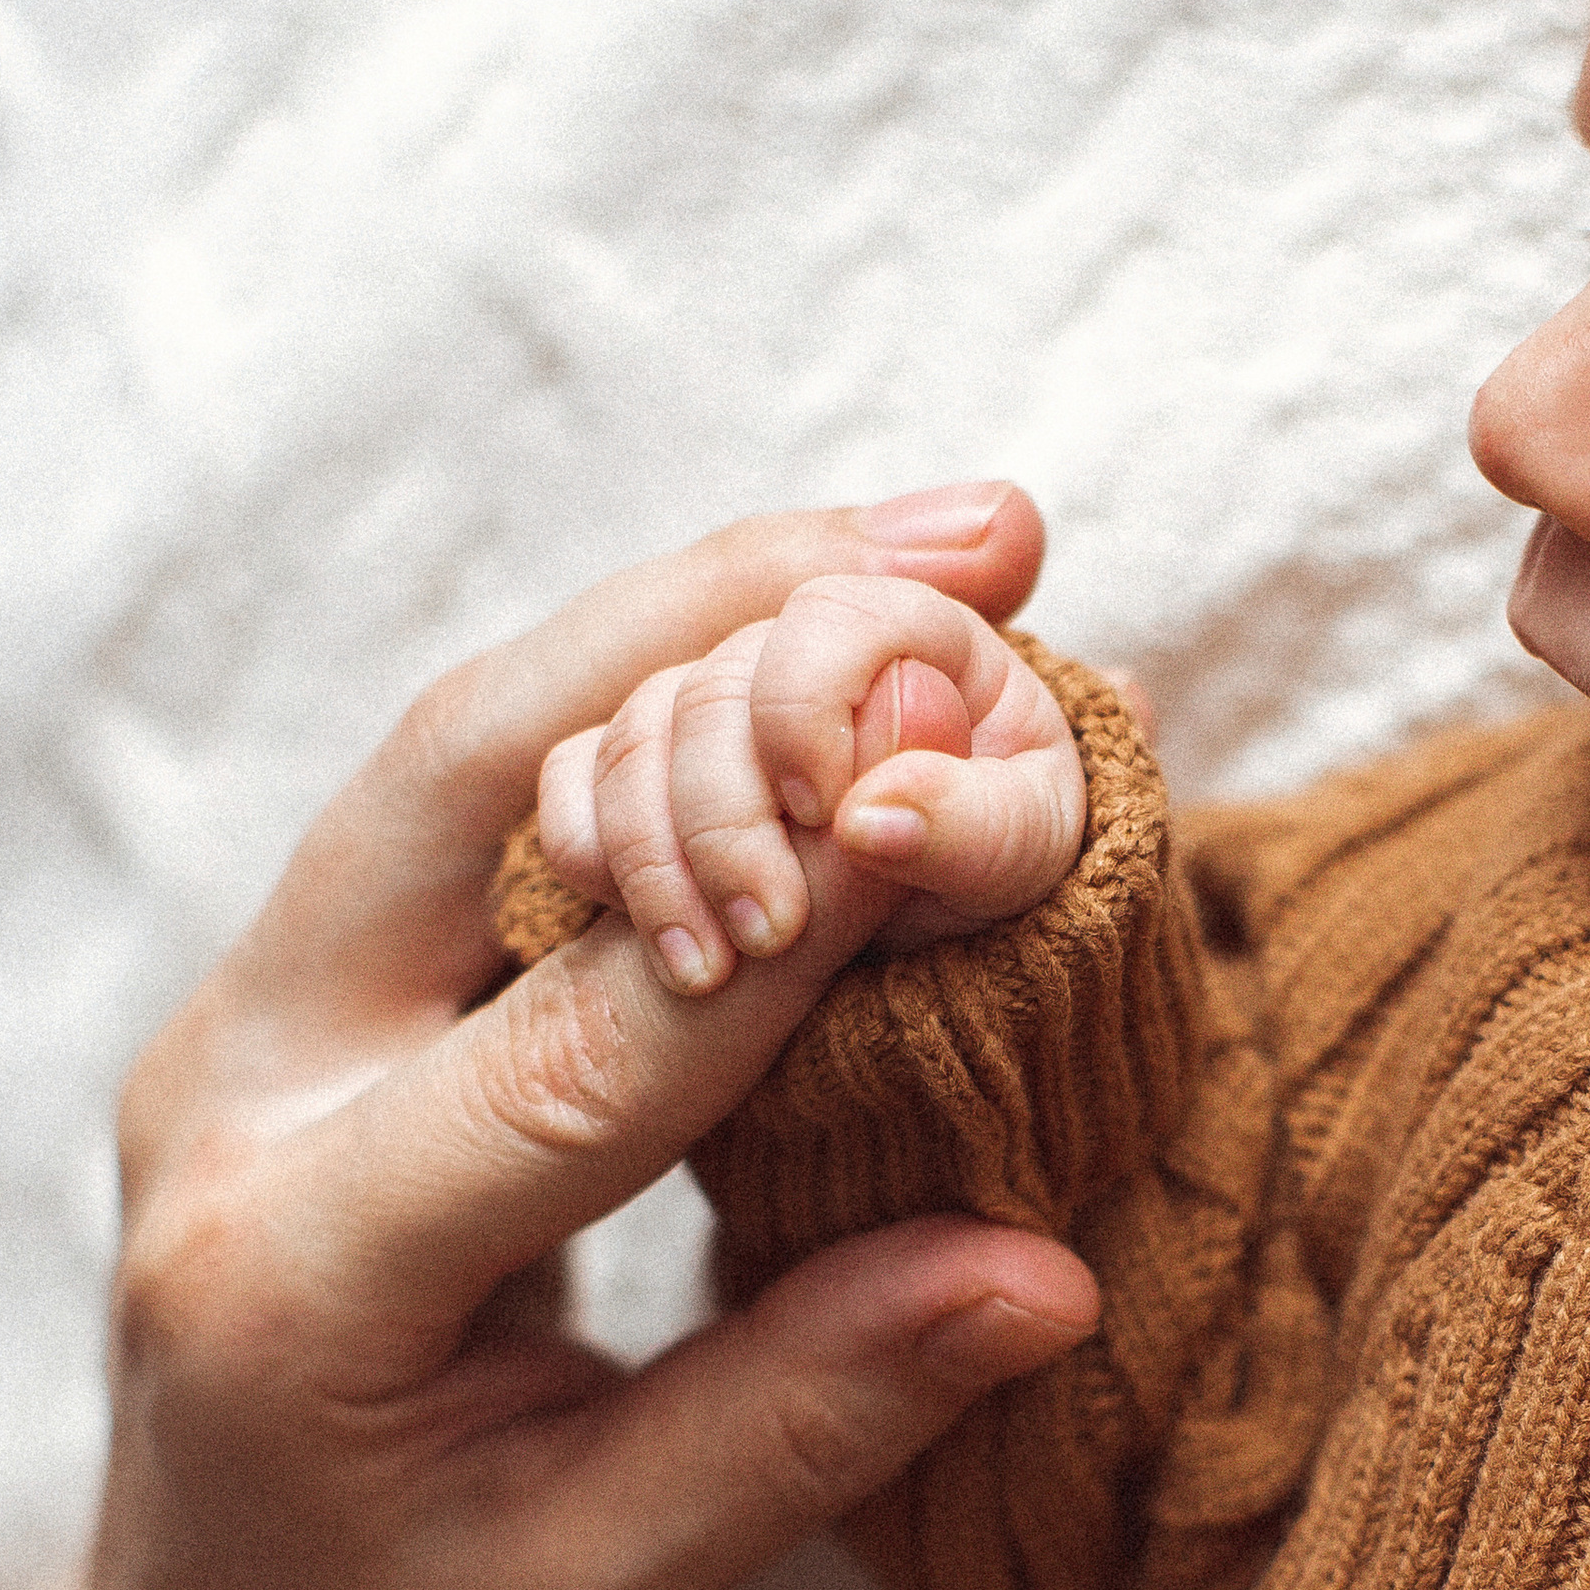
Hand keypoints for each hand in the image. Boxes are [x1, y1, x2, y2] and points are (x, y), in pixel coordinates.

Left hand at [60, 485, 1096, 1589]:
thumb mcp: (604, 1588)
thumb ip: (805, 1420)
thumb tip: (1044, 1270)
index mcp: (293, 1272)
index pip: (566, 1055)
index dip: (782, 924)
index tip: (964, 800)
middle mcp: (234, 1096)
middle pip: (467, 775)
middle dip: (724, 629)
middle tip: (972, 545)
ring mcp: (248, 1023)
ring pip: (467, 746)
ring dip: (696, 621)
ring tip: (929, 546)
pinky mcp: (300, 993)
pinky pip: (472, 798)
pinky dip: (647, 695)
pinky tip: (806, 639)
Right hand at [531, 572, 1089, 999]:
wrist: (937, 947)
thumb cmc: (994, 872)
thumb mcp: (1017, 859)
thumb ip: (970, 825)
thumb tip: (873, 816)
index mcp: (911, 638)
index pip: (831, 611)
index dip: (808, 703)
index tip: (824, 815)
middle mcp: (799, 658)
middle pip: (715, 685)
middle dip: (728, 820)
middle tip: (769, 936)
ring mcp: (714, 710)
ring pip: (634, 737)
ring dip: (658, 863)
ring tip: (708, 977)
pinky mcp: (646, 772)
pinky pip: (571, 781)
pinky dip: (594, 860)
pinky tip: (657, 939)